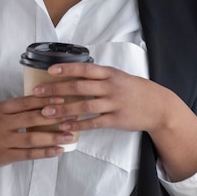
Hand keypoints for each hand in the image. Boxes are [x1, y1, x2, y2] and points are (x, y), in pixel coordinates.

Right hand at [0, 94, 75, 172]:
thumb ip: (13, 109)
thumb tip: (41, 103)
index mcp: (0, 108)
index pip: (26, 102)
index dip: (45, 100)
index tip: (62, 98)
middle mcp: (1, 123)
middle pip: (32, 118)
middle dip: (54, 117)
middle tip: (72, 116)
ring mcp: (3, 140)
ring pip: (32, 138)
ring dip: (53, 136)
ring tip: (70, 135)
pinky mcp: (4, 156)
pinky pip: (28, 154)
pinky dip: (44, 152)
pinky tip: (58, 150)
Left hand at [33, 61, 196, 181]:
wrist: (158, 106)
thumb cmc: (134, 89)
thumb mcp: (118, 76)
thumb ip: (98, 76)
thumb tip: (73, 73)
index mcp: (109, 73)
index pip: (84, 69)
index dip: (66, 69)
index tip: (49, 71)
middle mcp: (110, 86)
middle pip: (79, 86)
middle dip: (56, 90)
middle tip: (38, 93)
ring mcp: (114, 103)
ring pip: (84, 105)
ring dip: (63, 109)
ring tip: (46, 113)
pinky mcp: (117, 120)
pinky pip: (94, 122)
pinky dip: (78, 124)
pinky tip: (65, 127)